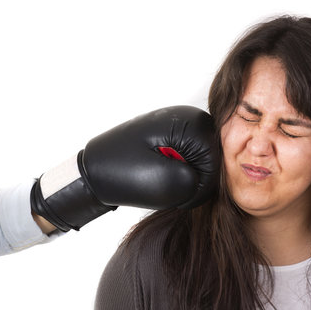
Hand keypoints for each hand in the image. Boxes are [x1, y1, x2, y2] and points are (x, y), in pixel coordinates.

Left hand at [30, 106, 219, 231]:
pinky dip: (179, 173)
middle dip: (193, 180)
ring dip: (185, 178)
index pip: (218, 162)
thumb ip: (196, 183)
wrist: (92, 169)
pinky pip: (190, 160)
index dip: (200, 186)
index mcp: (188, 122)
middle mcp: (188, 117)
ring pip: (202, 162)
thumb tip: (207, 179)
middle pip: (213, 160)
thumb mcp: (162, 185)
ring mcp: (180, 124)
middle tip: (166, 185)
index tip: (176, 192)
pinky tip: (160, 174)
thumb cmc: (120, 173)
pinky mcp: (174, 134)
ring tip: (159, 178)